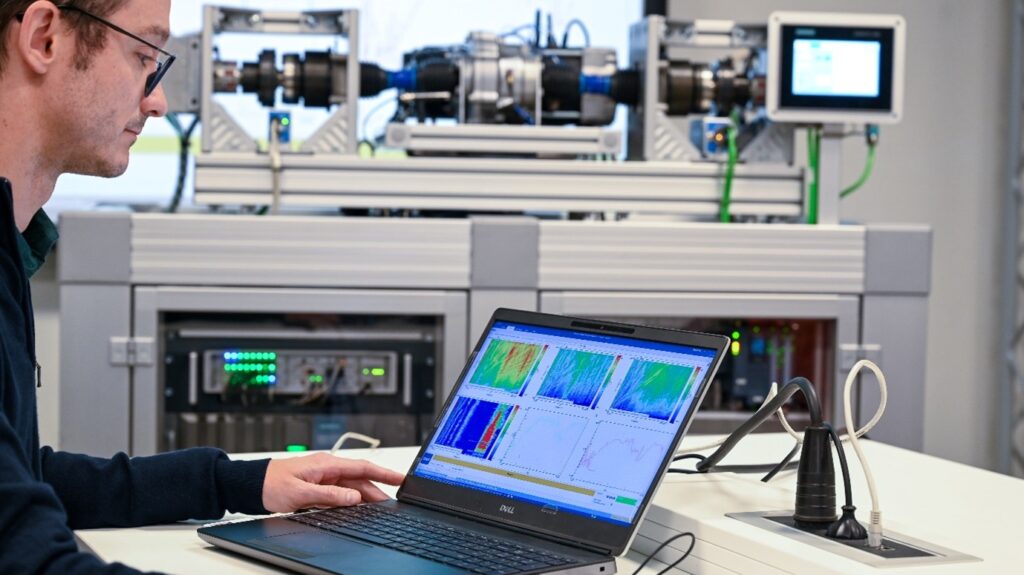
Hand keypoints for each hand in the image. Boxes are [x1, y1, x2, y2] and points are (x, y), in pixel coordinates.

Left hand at [262, 453, 404, 512]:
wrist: (250, 485)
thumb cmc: (270, 483)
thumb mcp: (301, 492)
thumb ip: (329, 495)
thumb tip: (354, 497)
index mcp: (326, 464)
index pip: (363, 467)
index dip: (384, 473)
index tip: (400, 479)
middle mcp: (327, 468)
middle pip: (360, 479)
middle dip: (378, 489)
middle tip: (393, 502)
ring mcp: (323, 477)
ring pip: (351, 487)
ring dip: (365, 496)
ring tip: (379, 508)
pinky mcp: (317, 486)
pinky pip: (340, 492)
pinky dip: (352, 500)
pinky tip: (358, 507)